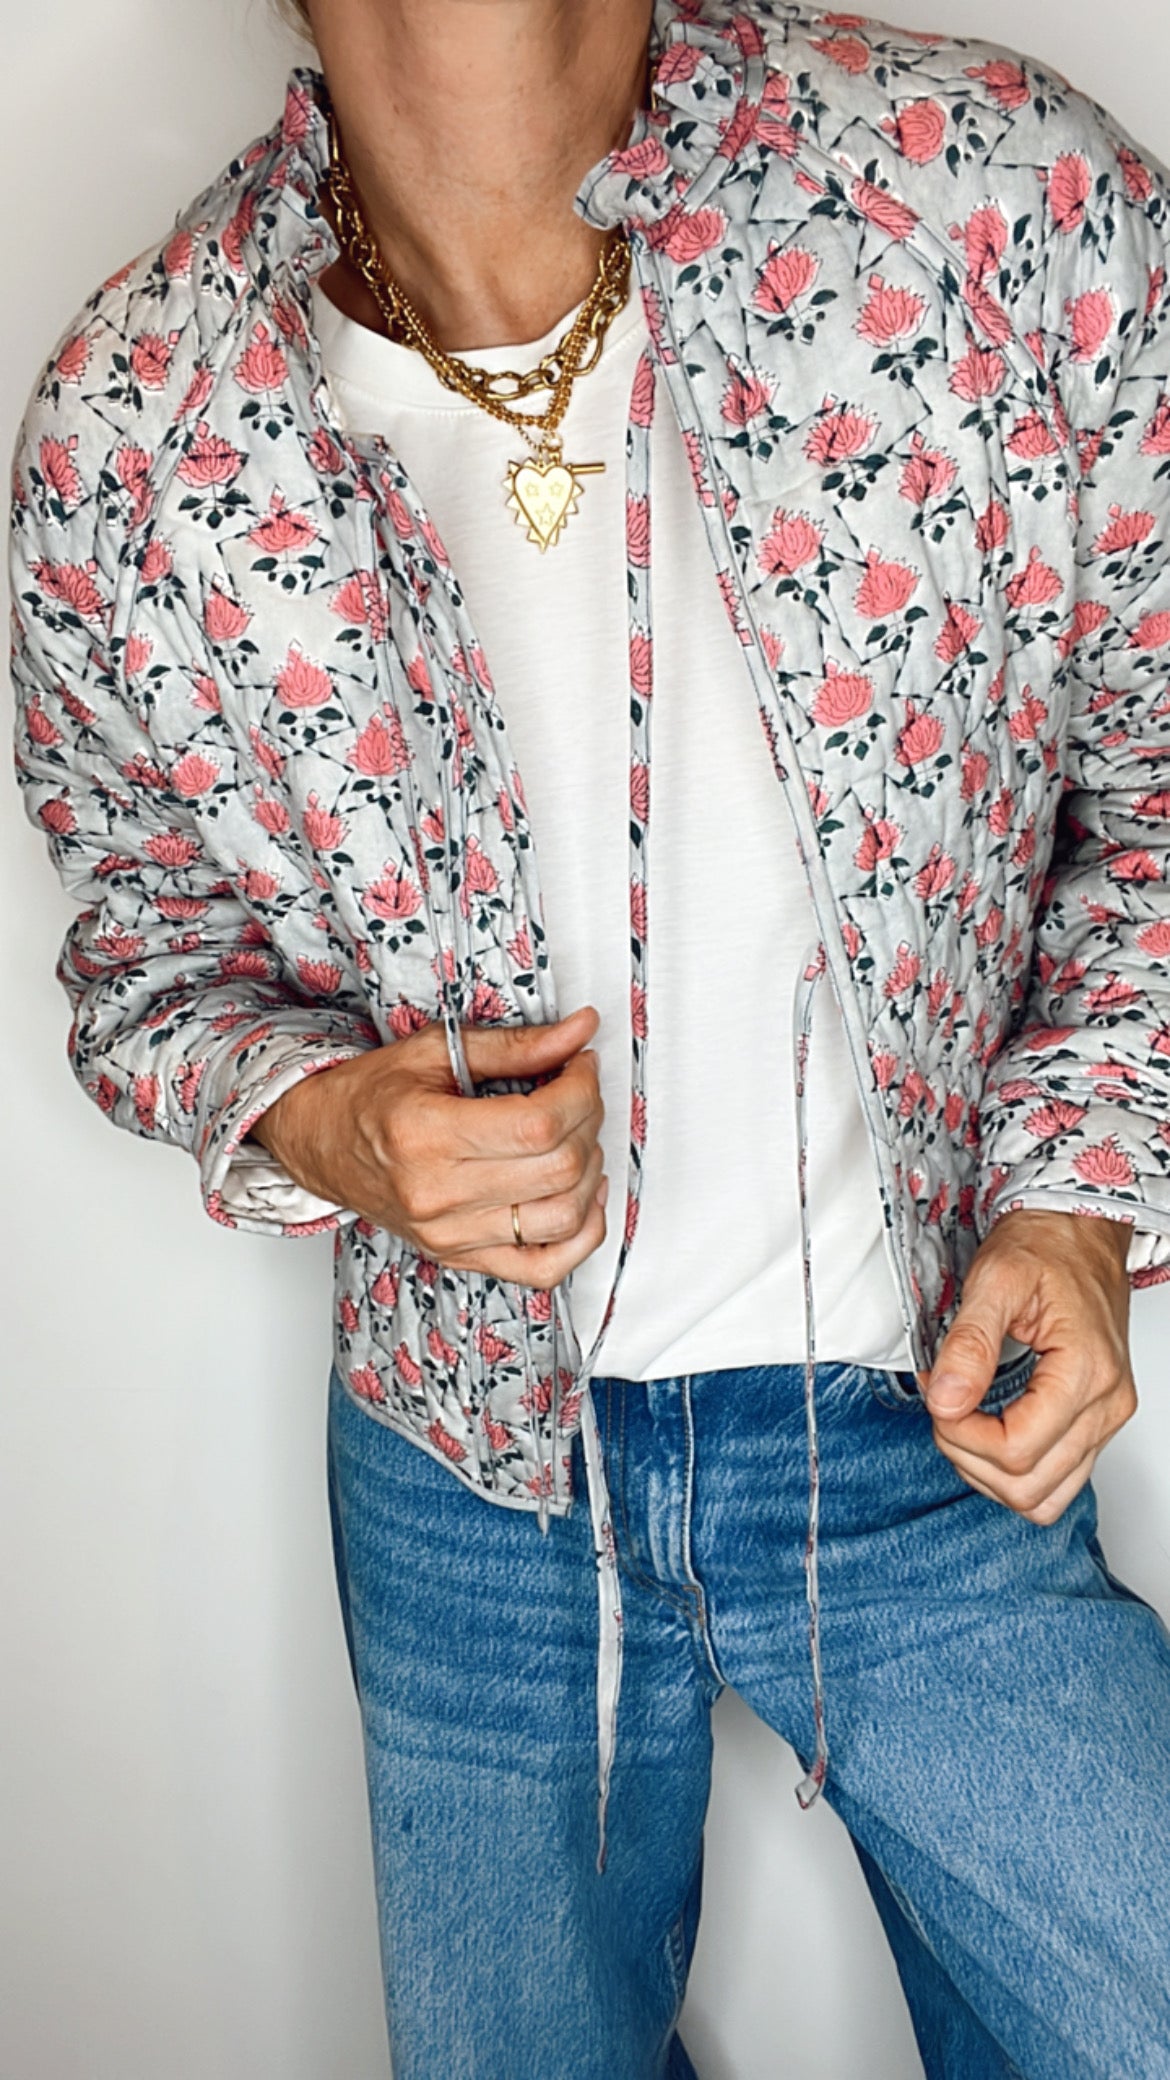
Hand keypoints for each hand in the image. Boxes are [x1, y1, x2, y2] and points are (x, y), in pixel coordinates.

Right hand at [249, 1005, 607, 1288]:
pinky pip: (546, 1269)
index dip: (580, 1091)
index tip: (581, 1067)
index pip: (538, 1125)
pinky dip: (581, 1235)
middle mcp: (438, 1195)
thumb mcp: (435, 1052)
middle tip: (578, 1093)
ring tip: (575, 1137)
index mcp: (426, 1135)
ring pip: (563, 1218)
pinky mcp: (461, 1257)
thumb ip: (515, 1046)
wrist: (321, 1144)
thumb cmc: (370, 1096)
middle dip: (588, 1121)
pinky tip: (580, 1195)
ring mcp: (451, 1236)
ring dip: (591, 1172)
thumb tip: (580, 1031)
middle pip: (559, 1169)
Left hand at [915, 1207, 1135, 1524]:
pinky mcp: (1097, 1422)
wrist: (1079, 1233)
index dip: (962, 1435)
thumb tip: (945, 1400)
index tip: (938, 1395)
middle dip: (968, 1454)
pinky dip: (1014, 1471)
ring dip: (989, 1474)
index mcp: (1086, 1371)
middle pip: (1029, 1486)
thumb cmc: (1045, 1247)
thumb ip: (969, 1342)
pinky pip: (1057, 1480)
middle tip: (945, 1403)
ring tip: (963, 1420)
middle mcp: (1106, 1404)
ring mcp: (1106, 1418)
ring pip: (1044, 1497)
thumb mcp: (995, 1279)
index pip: (1016, 1450)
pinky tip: (988, 1429)